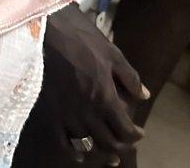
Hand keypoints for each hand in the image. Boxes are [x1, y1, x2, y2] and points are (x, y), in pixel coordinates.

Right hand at [41, 4, 147, 162]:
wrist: (45, 33)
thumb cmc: (81, 40)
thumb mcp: (112, 54)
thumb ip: (130, 78)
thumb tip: (144, 96)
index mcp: (105, 98)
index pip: (126, 129)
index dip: (136, 135)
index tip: (139, 132)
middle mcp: (87, 113)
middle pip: (109, 142)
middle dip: (122, 146)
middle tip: (126, 142)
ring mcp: (67, 115)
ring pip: (88, 145)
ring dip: (101, 153)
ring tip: (109, 155)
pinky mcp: (51, 113)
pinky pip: (62, 142)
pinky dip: (73, 152)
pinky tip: (80, 155)